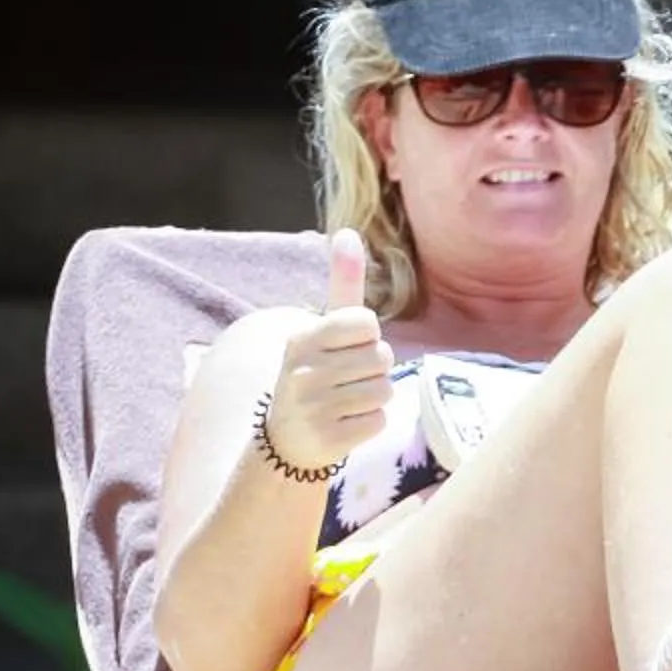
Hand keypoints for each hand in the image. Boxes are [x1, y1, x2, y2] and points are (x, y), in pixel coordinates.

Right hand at [264, 229, 394, 470]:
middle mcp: (303, 371)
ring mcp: (313, 407)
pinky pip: (380, 420)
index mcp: (301, 338)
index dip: (367, 336)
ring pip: (384, 389)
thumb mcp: (323, 328)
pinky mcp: (329, 439)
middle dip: (374, 368)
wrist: (287, 437)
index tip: (346, 347)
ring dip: (374, 396)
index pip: (366, 322)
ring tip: (344, 401)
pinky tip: (344, 424)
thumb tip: (347, 231)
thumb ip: (341, 284)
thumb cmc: (317, 372)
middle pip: (381, 357)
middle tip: (345, 379)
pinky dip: (370, 423)